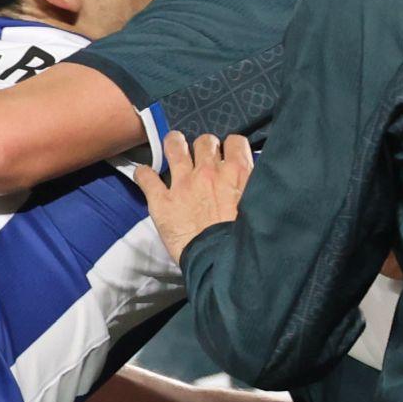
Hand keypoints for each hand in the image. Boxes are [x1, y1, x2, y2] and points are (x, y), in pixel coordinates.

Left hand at [136, 131, 254, 260]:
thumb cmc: (244, 240)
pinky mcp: (162, 201)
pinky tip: (144, 175)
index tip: (228, 156)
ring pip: (174, 146)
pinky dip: (143, 174)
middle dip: (205, 146)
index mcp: (237, 173)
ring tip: (174, 146)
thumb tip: (253, 182)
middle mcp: (209, 171)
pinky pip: (146, 177)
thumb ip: (253, 188)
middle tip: (204, 158)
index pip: (235, 142)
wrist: (221, 261)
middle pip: (206, 141)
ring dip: (174, 143)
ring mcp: (183, 183)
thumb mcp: (259, 207)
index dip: (231, 147)